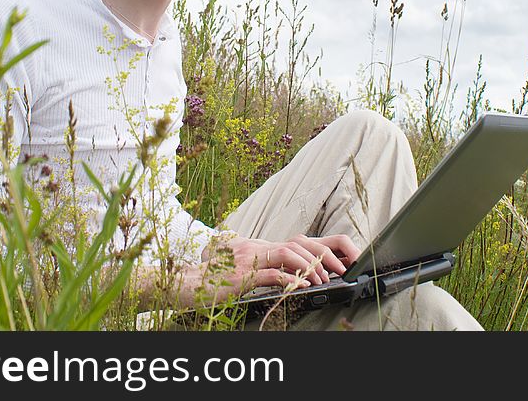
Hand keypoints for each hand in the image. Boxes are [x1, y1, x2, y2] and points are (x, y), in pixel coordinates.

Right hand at [195, 233, 360, 300]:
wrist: (187, 283)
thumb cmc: (215, 279)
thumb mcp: (244, 270)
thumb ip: (266, 269)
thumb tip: (292, 278)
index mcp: (261, 246)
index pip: (298, 241)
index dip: (321, 249)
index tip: (338, 262)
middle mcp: (257, 247)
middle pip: (299, 243)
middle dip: (324, 255)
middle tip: (339, 270)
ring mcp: (249, 259)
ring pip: (288, 253)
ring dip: (310, 266)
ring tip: (322, 280)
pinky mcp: (242, 274)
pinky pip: (271, 274)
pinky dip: (290, 280)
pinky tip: (302, 287)